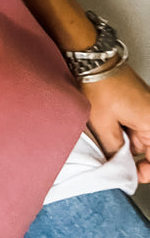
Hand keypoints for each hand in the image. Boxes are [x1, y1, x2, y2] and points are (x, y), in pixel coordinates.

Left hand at [80, 64, 149, 182]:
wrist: (93, 60)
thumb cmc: (99, 86)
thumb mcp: (103, 124)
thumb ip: (113, 148)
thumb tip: (117, 162)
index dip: (146, 171)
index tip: (132, 176)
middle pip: (148, 147)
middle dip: (132, 157)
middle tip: (114, 162)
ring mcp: (146, 106)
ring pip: (140, 135)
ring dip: (126, 142)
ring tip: (107, 142)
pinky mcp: (137, 101)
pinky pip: (135, 122)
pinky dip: (124, 129)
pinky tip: (108, 129)